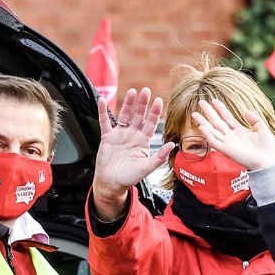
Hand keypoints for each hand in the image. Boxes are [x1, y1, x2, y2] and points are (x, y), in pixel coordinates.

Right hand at [91, 87, 175, 220]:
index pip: (151, 124)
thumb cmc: (129, 178)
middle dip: (142, 104)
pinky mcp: (107, 137)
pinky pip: (105, 122)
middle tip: (146, 91)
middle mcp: (132, 135)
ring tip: (132, 92)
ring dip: (127, 103)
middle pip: (138, 116)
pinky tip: (102, 101)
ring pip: (124, 115)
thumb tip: (172, 145)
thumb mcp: (147, 168)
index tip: (159, 101)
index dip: (154, 112)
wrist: (111, 183)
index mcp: (143, 142)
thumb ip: (159, 156)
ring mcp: (119, 135)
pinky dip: (103, 111)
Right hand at [190, 98, 274, 171]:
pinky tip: (201, 127)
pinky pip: (214, 142)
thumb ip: (255, 120)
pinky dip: (207, 135)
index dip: (221, 109)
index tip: (214, 100)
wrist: (269, 163)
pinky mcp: (226, 150)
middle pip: (217, 122)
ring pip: (213, 131)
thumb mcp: (263, 130)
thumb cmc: (268, 150)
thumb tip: (246, 111)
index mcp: (241, 132)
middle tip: (200, 102)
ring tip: (195, 113)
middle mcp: (232, 137)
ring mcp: (228, 143)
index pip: (228, 118)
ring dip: (203, 122)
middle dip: (209, 112)